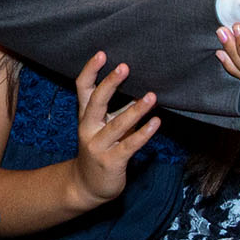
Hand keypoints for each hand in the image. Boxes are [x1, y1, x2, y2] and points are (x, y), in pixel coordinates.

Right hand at [68, 50, 161, 207]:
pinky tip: (156, 123)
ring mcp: (98, 146)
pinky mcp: (111, 162)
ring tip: (152, 97)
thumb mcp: (104, 127)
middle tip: (124, 67)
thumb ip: (117, 110)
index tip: (102, 54)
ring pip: (117, 124)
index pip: (83, 88)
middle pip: (96, 102)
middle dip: (110, 83)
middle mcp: (88, 128)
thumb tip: (139, 89)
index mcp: (86, 116)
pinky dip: (144, 133)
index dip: (91, 70)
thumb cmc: (100, 150)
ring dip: (136, 109)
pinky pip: (130, 146)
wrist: (87, 186)